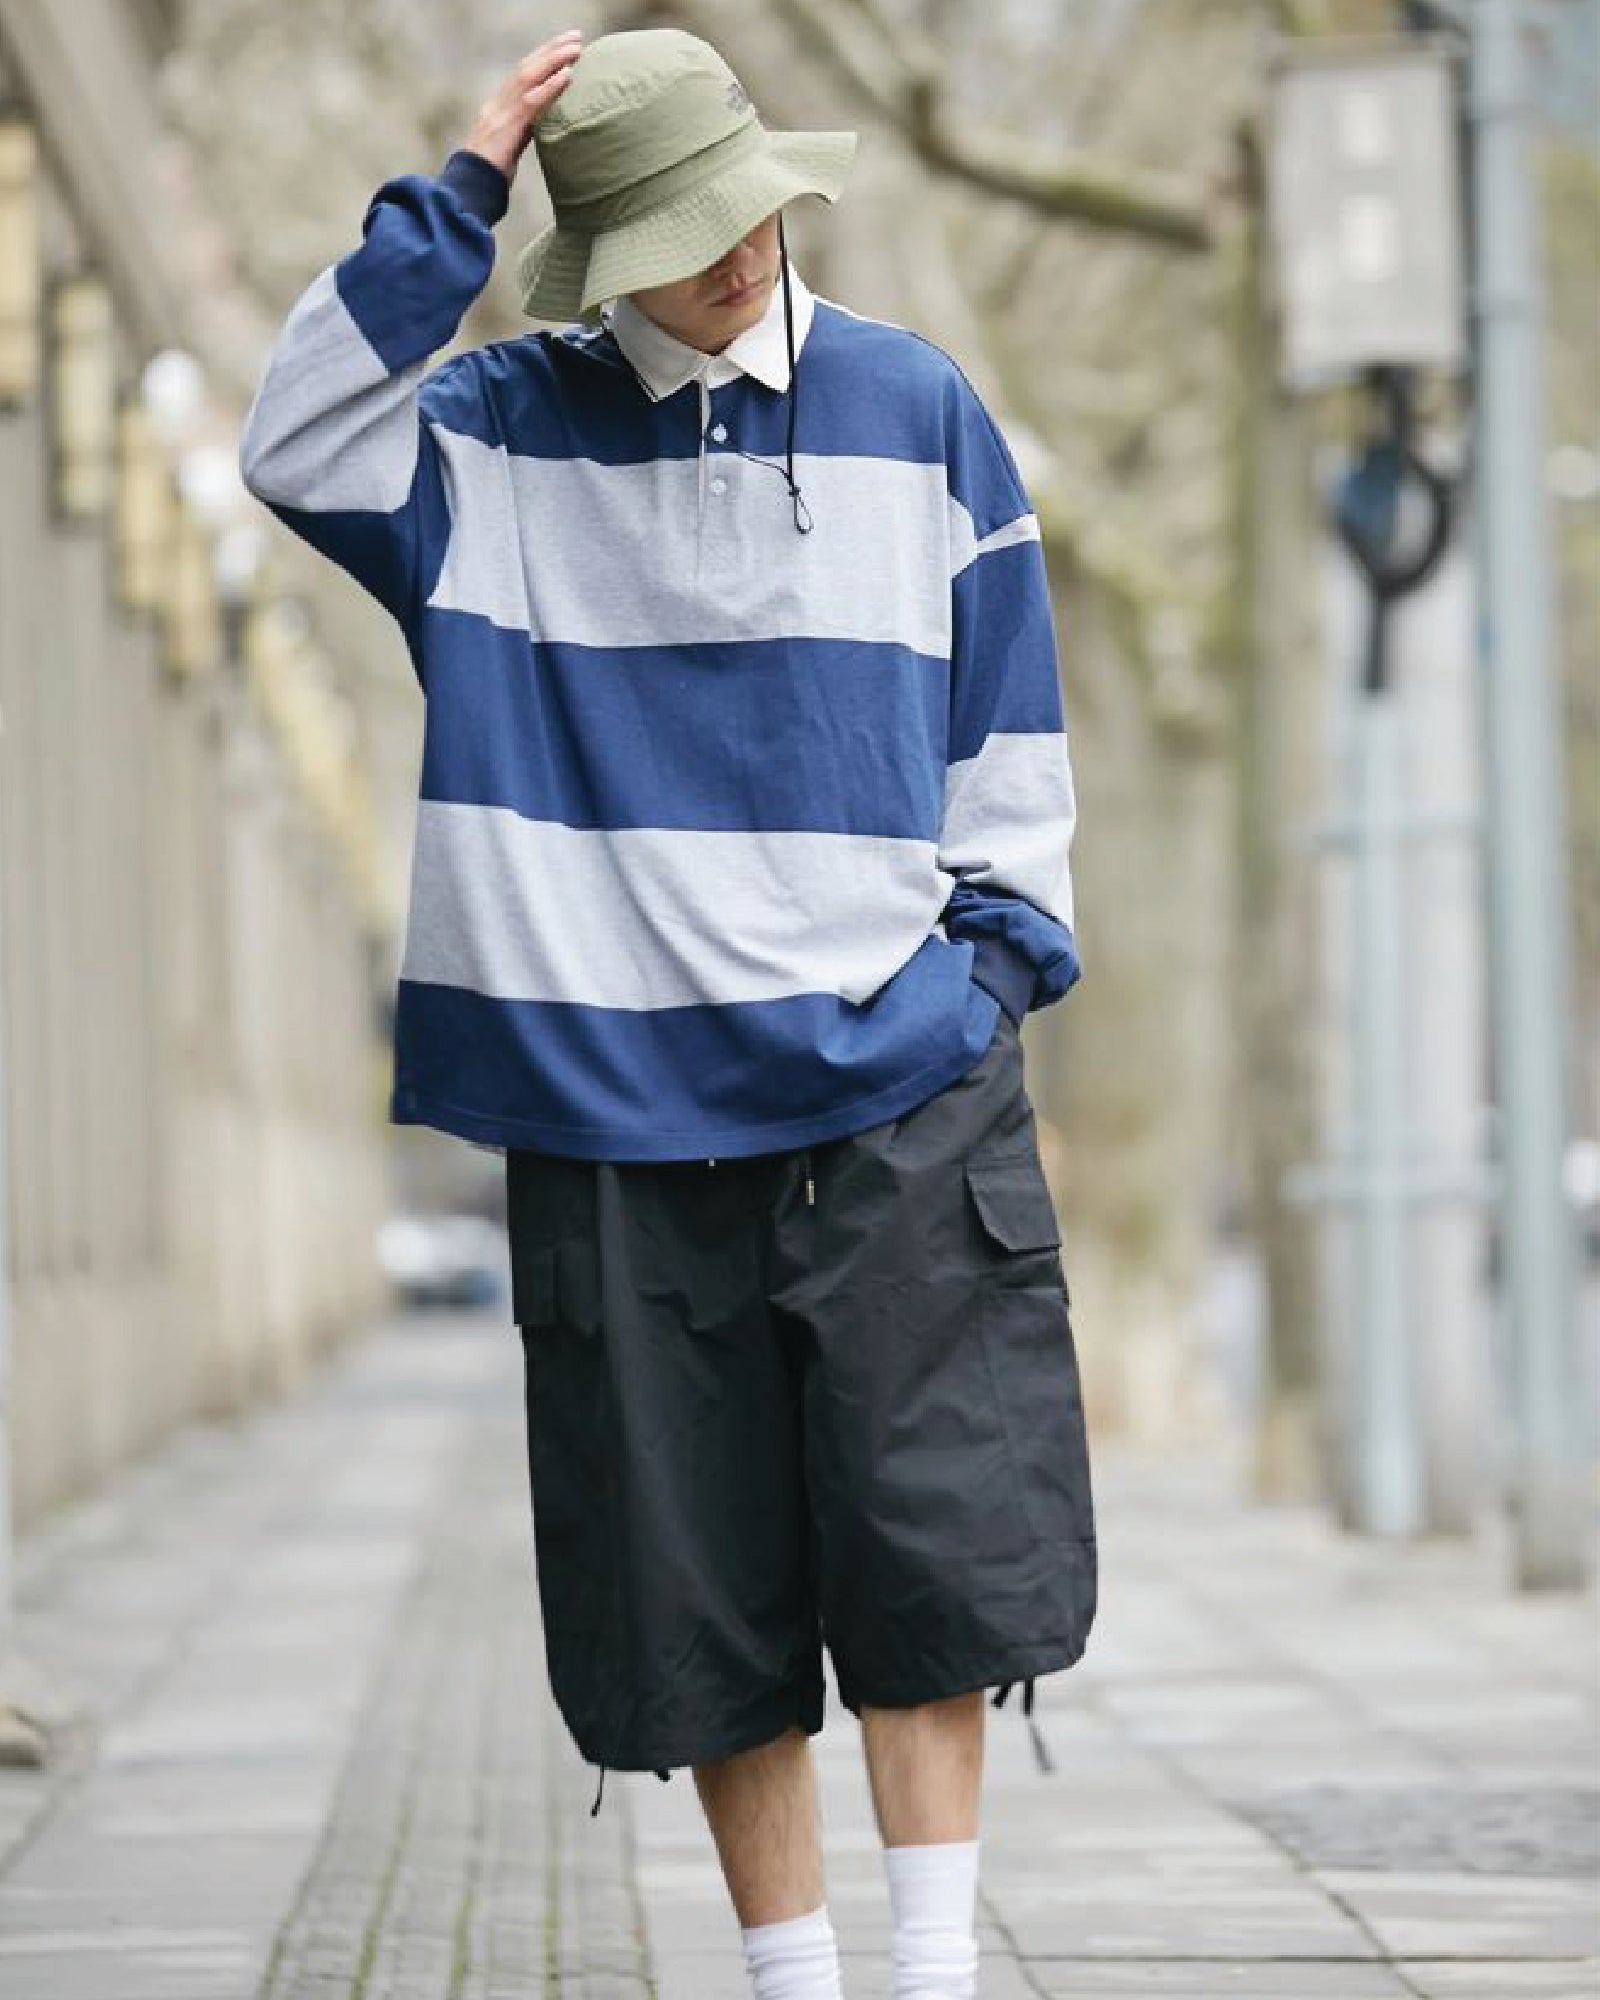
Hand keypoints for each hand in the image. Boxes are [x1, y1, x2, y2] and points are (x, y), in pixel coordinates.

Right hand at [462, 29, 582, 184]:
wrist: (469, 189)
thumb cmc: (488, 176)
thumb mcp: (506, 148)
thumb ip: (522, 132)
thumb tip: (541, 127)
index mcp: (497, 107)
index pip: (521, 74)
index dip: (542, 57)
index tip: (562, 45)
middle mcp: (498, 103)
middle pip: (526, 67)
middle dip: (551, 49)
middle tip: (576, 36)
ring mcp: (501, 113)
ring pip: (529, 76)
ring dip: (554, 59)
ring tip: (576, 48)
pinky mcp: (508, 127)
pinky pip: (532, 101)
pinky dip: (550, 85)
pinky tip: (567, 73)